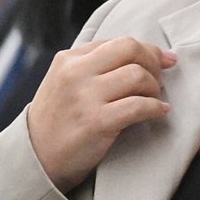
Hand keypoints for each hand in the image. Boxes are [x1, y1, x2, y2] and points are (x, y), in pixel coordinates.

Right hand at [25, 37, 173, 194]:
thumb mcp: (63, 81)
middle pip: (129, 49)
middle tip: (161, 76)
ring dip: (154, 87)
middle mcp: (75, 72)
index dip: (146, 49)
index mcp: (68, 59)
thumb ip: (90, 66)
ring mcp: (85, 97)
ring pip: (137, 75)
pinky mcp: (97, 122)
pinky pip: (138, 106)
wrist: (37, 157)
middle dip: (153, 61)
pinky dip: (156, 108)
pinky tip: (159, 111)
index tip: (162, 58)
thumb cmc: (57, 120)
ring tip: (154, 98)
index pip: (117, 42)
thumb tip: (137, 56)